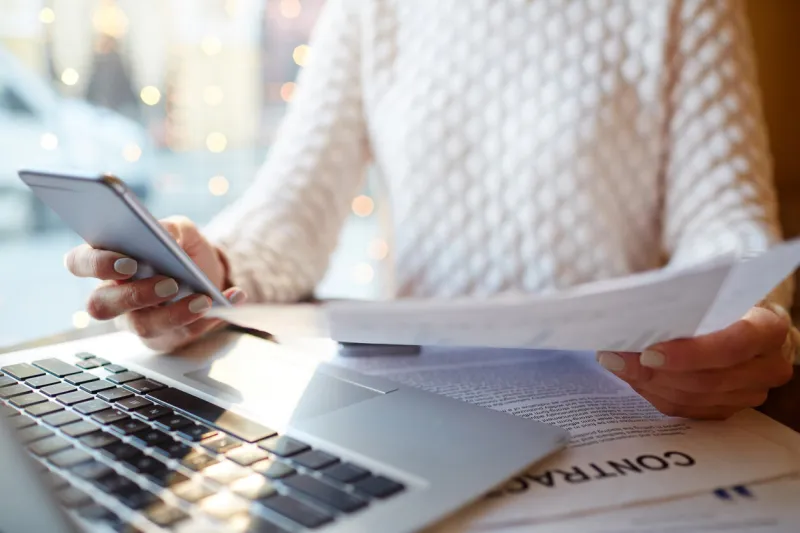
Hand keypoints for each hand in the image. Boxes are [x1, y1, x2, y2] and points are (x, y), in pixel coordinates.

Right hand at [65, 216, 246, 351]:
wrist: (209, 275)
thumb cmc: (182, 251)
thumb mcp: (180, 231)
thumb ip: (170, 227)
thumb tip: (167, 234)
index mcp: (108, 262)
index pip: (78, 263)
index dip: (96, 264)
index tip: (128, 262)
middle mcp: (114, 296)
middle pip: (102, 305)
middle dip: (135, 295)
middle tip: (169, 283)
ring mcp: (136, 321)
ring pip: (144, 326)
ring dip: (176, 313)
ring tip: (204, 298)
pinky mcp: (164, 338)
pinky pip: (182, 335)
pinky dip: (210, 318)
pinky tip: (231, 299)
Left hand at [596, 305, 793, 418]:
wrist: (746, 318)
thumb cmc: (722, 299)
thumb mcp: (712, 291)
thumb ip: (684, 302)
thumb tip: (632, 315)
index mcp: (769, 328)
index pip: (733, 346)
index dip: (689, 354)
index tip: (648, 352)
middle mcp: (768, 366)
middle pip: (707, 380)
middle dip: (654, 371)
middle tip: (614, 357)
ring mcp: (751, 393)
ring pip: (693, 398)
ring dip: (648, 383)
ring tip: (615, 363)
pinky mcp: (730, 408)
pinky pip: (688, 410)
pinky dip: (655, 393)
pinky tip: (631, 376)